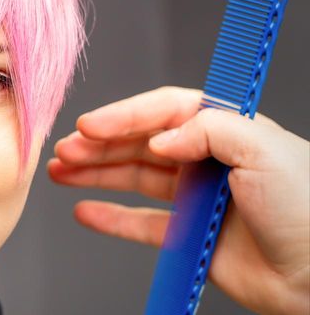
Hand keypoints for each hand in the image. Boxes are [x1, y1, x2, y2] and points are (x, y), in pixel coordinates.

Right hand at [48, 86, 308, 314]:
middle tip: (64, 149)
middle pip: (141, 144)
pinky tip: (85, 210)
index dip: (123, 115)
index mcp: (226, 130)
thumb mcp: (262, 149)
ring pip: (134, 179)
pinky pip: (140, 223)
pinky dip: (111, 217)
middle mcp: (207, 159)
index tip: (90, 125)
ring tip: (61, 173)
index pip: (164, 111)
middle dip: (99, 144)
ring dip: (96, 174)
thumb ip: (207, 130)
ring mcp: (196, 198)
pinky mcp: (189, 235)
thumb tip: (160, 139)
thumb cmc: (306, 209)